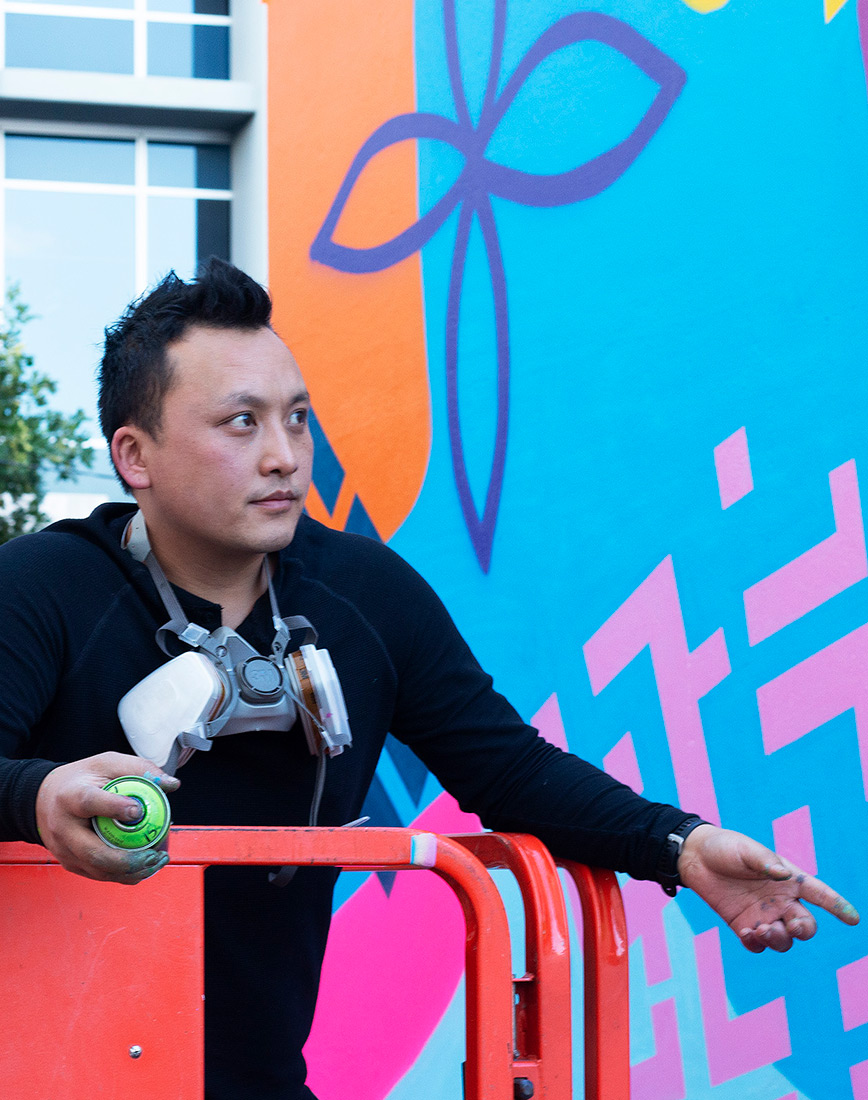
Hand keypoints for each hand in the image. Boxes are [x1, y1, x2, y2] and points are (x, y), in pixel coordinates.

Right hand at [35, 752, 180, 884]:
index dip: (114, 808)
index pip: (90, 803)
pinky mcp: (70, 864)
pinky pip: (100, 875)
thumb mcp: (108, 763)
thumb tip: (171, 784)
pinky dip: (124, 874)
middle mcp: (63, 828)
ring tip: (158, 860)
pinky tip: (145, 866)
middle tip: (156, 853)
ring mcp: (65, 850)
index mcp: (70, 796)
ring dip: (132, 871)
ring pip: (99, 870)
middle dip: (129, 860)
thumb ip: (140, 770)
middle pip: (94, 852)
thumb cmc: (82, 778)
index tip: (138, 811)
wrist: (46, 798)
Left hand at [678, 824, 859, 952]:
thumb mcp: (746, 849)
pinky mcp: (743, 925)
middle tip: (791, 925)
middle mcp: (780, 901)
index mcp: (789, 879)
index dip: (837, 905)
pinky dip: (756, 944)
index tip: (853, 918)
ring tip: (762, 929)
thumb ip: (765, 861)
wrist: (695, 857)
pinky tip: (747, 934)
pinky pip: (758, 945)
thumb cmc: (725, 847)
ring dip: (779, 939)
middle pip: (805, 925)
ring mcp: (763, 915)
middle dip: (804, 930)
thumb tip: (784, 874)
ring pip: (784, 939)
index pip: (820, 894)